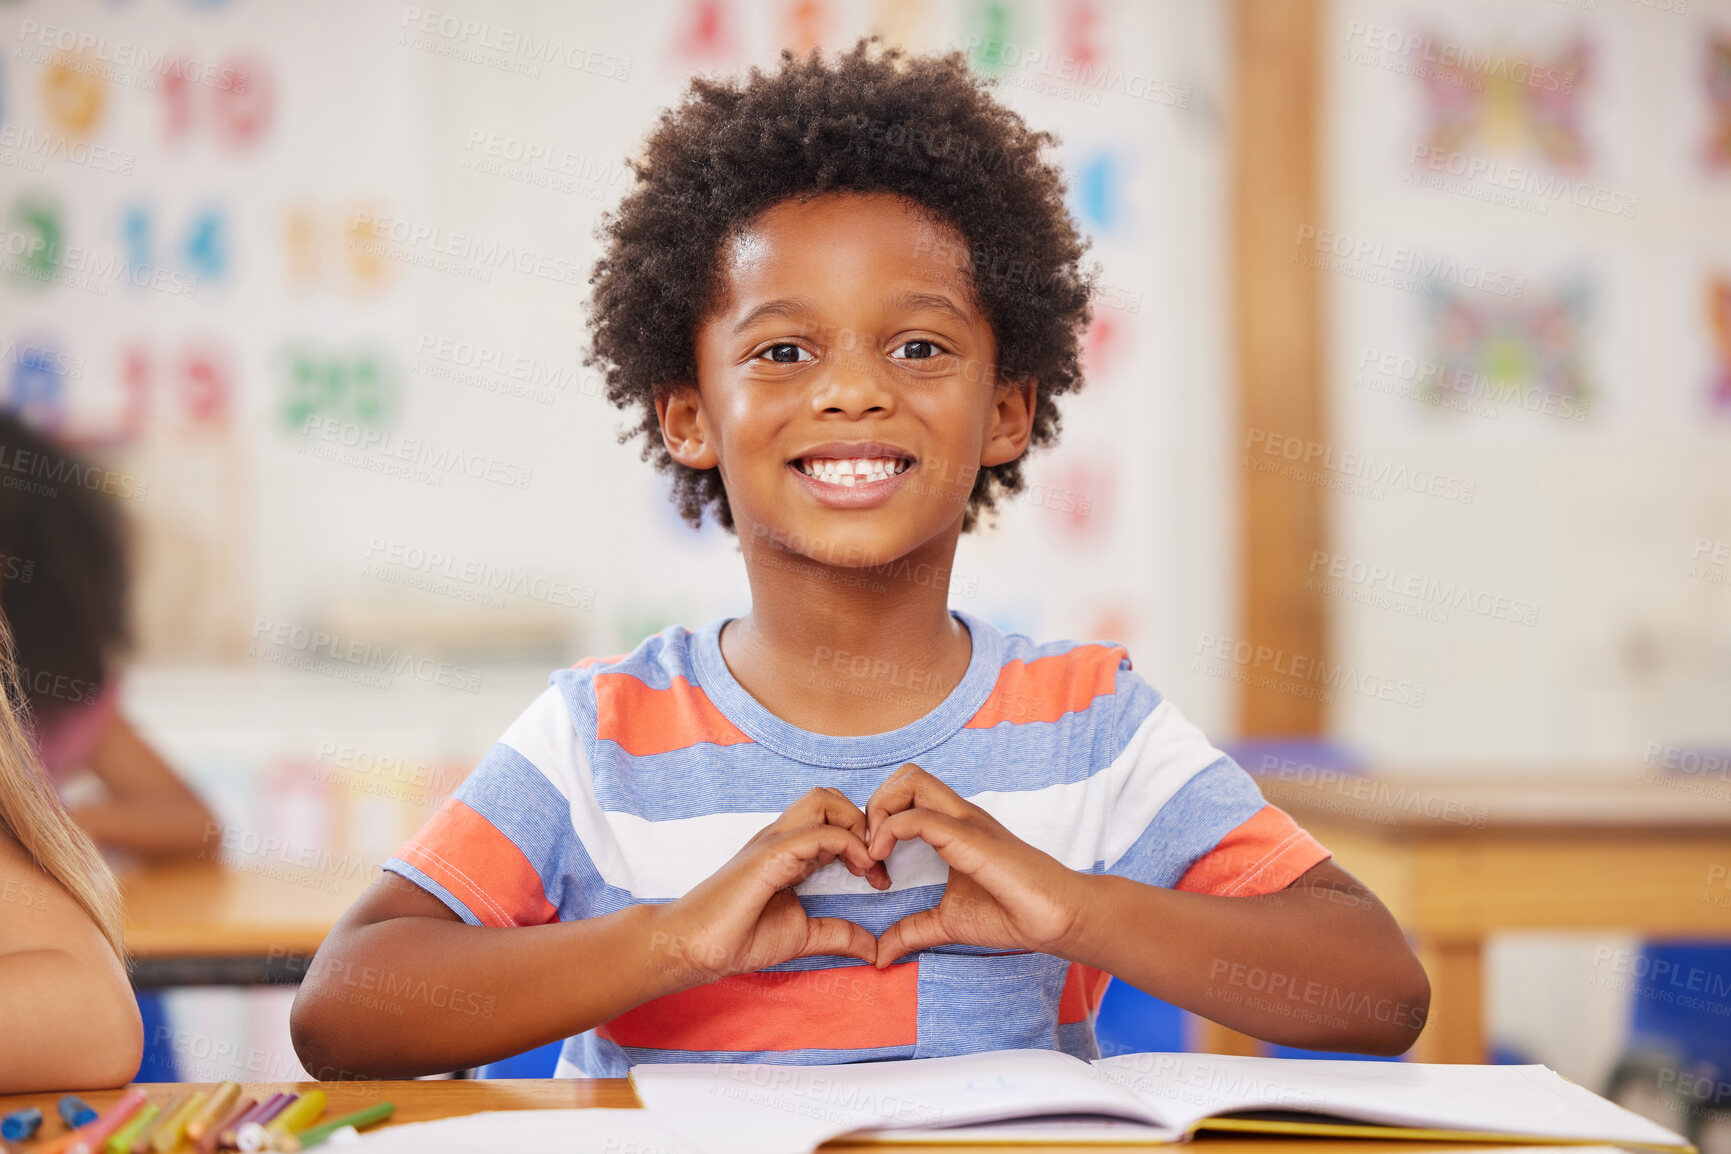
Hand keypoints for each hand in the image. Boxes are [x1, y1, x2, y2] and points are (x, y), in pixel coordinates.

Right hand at [654, 788, 890, 986]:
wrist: (693, 946)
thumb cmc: (737, 938)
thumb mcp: (802, 936)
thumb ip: (837, 935)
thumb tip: (873, 948)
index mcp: (789, 851)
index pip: (833, 819)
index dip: (864, 841)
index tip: (879, 879)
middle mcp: (782, 838)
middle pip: (830, 798)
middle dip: (863, 822)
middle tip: (876, 864)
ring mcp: (774, 841)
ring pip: (824, 800)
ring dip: (855, 824)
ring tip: (867, 863)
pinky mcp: (770, 854)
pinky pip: (817, 832)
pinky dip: (848, 844)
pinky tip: (859, 870)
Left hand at [866, 763, 1089, 966]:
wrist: (1057, 918)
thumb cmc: (1011, 913)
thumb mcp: (948, 923)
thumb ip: (913, 931)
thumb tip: (881, 954)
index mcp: (952, 826)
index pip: (904, 793)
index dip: (876, 823)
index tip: (873, 871)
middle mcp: (957, 815)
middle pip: (905, 775)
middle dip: (874, 805)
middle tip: (868, 852)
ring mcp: (965, 821)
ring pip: (910, 780)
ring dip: (880, 811)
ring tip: (875, 854)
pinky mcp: (970, 837)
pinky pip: (920, 817)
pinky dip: (890, 832)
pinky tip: (885, 863)